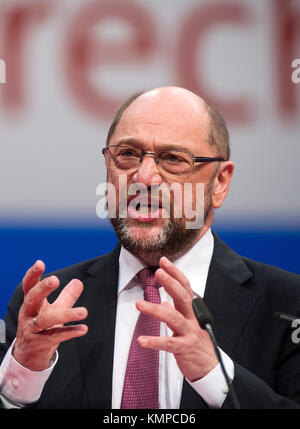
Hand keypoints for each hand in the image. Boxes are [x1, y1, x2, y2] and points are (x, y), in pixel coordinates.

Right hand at [13, 260, 87, 370]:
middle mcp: (28, 314)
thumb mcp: (53, 309)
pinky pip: (56, 337)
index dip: (33, 274)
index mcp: (31, 303)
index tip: (39, 263)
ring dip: (65, 314)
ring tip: (83, 312)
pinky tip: (83, 329)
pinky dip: (70, 332)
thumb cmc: (40, 327)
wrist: (29, 355)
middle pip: (32, 299)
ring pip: (46, 320)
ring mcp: (32, 329)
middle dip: (42, 289)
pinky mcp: (40, 343)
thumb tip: (78, 282)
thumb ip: (66, 296)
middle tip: (54, 280)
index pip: (29, 286)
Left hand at [136, 256, 217, 381]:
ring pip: (173, 318)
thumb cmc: (197, 344)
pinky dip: (154, 341)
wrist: (210, 368)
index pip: (185, 287)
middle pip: (182, 297)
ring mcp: (189, 333)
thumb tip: (164, 304)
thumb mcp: (189, 324)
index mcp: (192, 311)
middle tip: (158, 272)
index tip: (164, 261)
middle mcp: (192, 319)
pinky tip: (142, 340)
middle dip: (170, 283)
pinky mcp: (184, 348)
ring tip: (139, 304)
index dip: (175, 273)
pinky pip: (168, 344)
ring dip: (155, 310)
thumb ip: (177, 312)